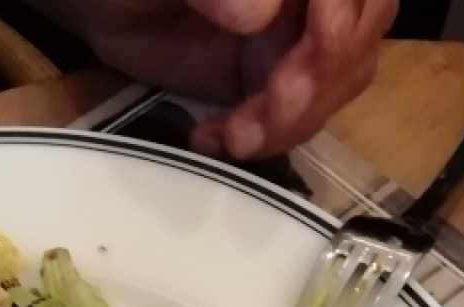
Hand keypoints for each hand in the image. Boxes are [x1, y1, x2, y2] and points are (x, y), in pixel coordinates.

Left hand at [44, 0, 395, 158]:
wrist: (102, 6)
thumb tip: (258, 14)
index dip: (338, 26)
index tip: (305, 57)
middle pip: (361, 33)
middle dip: (322, 79)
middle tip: (267, 110)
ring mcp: (297, 34)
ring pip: (340, 80)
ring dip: (294, 119)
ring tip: (233, 135)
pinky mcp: (273, 79)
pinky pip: (298, 115)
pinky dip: (265, 137)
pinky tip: (217, 137)